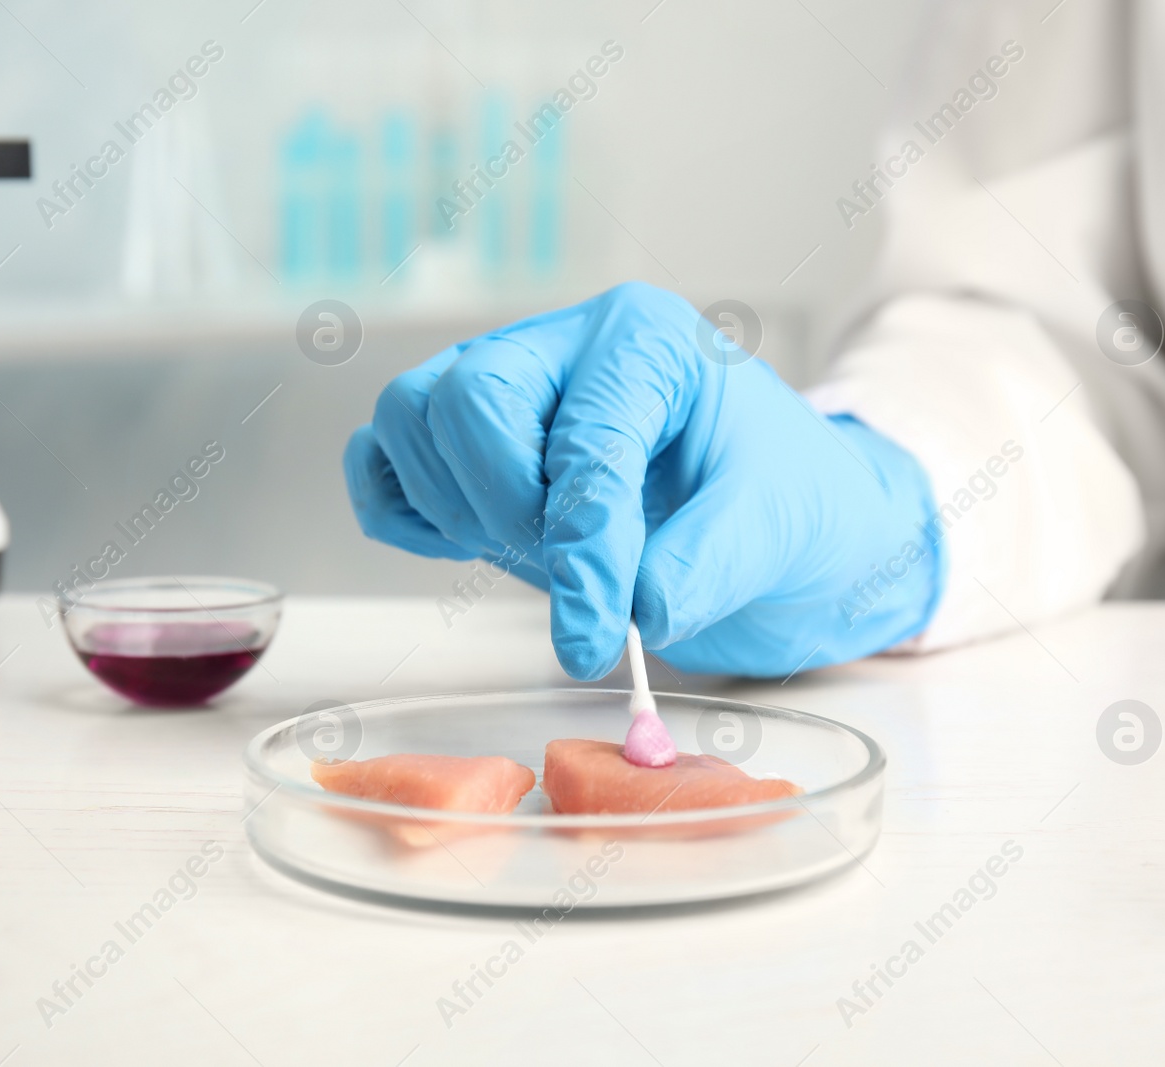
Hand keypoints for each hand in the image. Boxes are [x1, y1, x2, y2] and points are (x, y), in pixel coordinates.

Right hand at [343, 282, 944, 677]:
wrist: (777, 512)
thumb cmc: (782, 498)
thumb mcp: (774, 529)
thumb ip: (704, 565)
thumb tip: (631, 607)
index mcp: (646, 338)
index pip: (583, 438)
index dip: (583, 548)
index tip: (594, 634)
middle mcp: (562, 344)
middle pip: (467, 398)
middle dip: (506, 506)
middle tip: (568, 574)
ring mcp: (504, 385)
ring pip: (411, 417)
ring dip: (457, 507)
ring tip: (539, 555)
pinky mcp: (465, 441)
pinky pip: (382, 457)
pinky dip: (403, 510)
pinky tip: (471, 546)